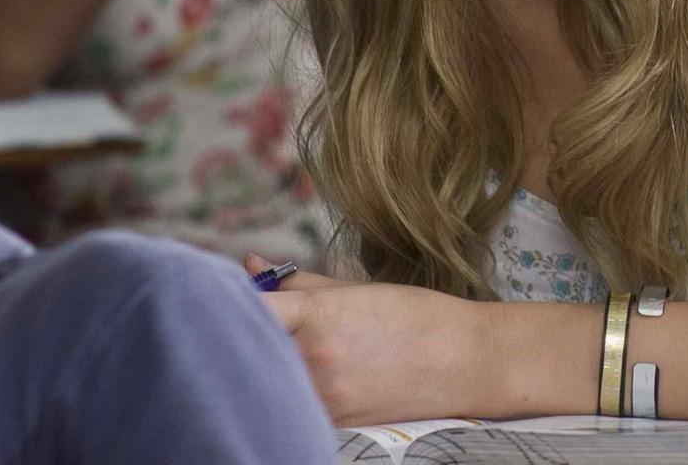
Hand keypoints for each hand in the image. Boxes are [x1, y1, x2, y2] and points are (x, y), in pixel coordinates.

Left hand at [245, 254, 490, 425]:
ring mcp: (321, 395)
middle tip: (237, 323)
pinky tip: (299, 380)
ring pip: (266, 380)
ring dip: (261, 365)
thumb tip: (251, 264)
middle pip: (247, 347)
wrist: (465, 362)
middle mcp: (313, 357)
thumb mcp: (358, 288)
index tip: (222, 298)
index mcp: (317, 314)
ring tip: (279, 351)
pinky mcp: (332, 423)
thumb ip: (298, 280)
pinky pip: (291, 406)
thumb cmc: (417, 316)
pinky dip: (286, 391)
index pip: (248, 309)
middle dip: (239, 333)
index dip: (228, 303)